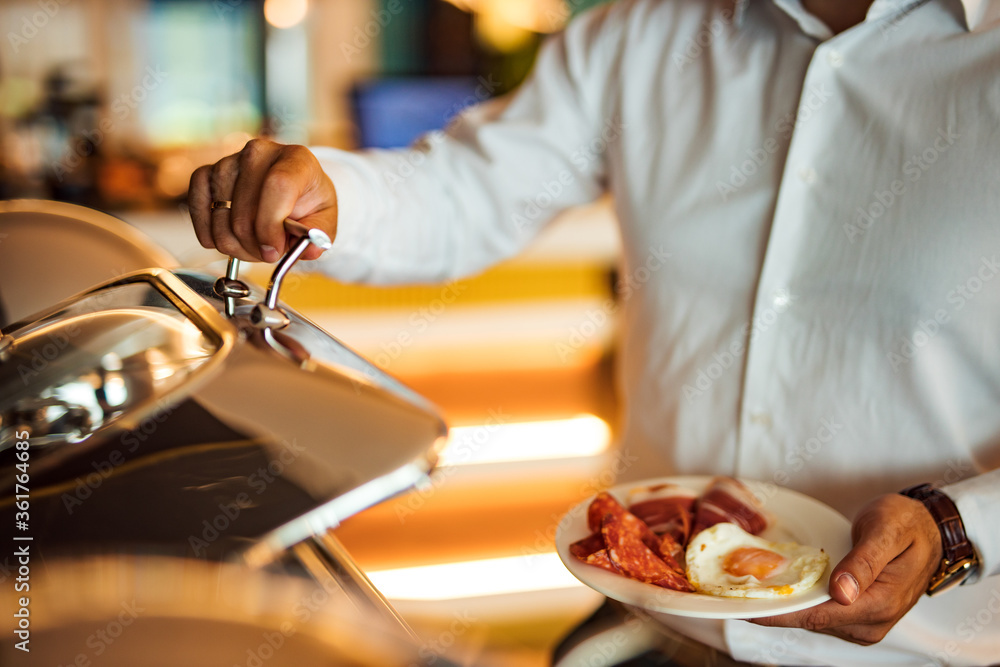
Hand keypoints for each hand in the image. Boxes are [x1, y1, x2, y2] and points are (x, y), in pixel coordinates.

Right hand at [188, 138, 337, 262]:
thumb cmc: (308, 204)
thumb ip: (319, 236)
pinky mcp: (207, 172)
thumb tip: (309, 250)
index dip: (271, 226)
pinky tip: (221, 239)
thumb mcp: (324, 221)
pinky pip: (197, 205)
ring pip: (220, 215)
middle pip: (244, 210)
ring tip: (252, 245)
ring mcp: (230, 161)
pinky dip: (206, 231)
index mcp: (296, 159)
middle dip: (254, 245)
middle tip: (267, 253)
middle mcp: (259, 153)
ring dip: (233, 243)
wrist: (291, 189)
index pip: (277, 186)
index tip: (273, 251)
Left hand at [751, 493, 941, 644]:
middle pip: (811, 620)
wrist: (928, 530)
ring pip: (813, 618)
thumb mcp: (887, 531)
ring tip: (744, 589)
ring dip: (782, 606)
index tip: (746, 608)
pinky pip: (820, 612)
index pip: (819, 615)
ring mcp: (863, 622)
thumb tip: (842, 592)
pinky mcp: (855, 615)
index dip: (780, 613)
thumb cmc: (907, 525)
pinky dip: (796, 601)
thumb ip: (865, 561)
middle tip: (732, 594)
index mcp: (881, 603)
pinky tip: (773, 587)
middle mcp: (871, 622)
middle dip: (773, 609)